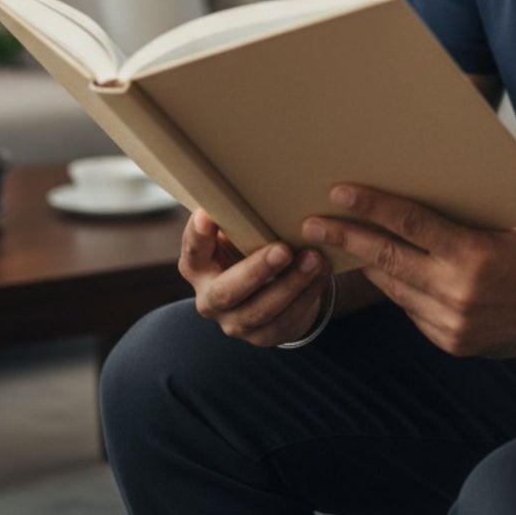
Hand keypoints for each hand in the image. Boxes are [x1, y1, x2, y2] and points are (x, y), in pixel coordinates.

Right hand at [179, 208, 331, 346]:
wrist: (266, 289)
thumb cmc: (248, 246)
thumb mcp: (236, 232)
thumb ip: (237, 217)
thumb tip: (252, 179)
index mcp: (197, 266)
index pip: (193, 250)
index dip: (198, 235)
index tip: (208, 214)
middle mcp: (210, 298)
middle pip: (227, 291)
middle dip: (256, 271)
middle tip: (283, 250)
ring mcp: (235, 322)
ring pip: (261, 310)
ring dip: (291, 284)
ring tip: (314, 259)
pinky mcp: (263, 336)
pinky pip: (286, 319)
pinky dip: (307, 294)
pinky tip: (322, 273)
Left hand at [302, 186, 515, 357]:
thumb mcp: (498, 226)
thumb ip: (454, 222)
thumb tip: (405, 204)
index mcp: (472, 254)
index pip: (409, 224)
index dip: (370, 206)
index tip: (338, 193)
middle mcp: (457, 291)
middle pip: (388, 259)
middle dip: (346, 239)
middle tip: (311, 223)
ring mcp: (452, 323)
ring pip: (394, 288)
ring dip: (366, 265)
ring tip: (338, 245)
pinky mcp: (451, 343)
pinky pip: (412, 311)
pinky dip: (400, 290)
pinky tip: (388, 274)